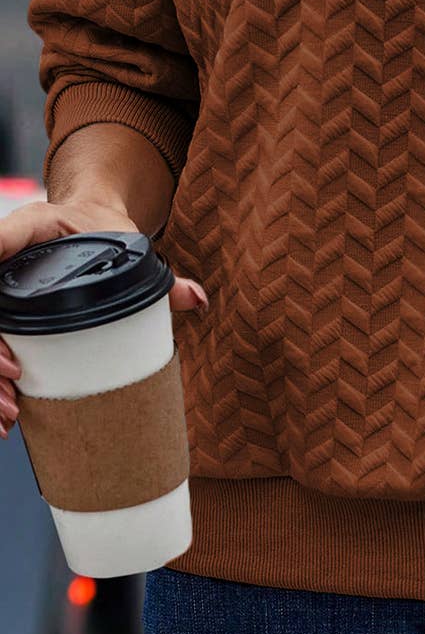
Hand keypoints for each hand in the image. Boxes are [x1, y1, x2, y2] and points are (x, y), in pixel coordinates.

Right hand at [0, 196, 208, 439]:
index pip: (0, 254)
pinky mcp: (10, 312)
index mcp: (25, 236)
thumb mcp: (125, 239)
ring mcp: (5, 292)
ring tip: (11, 414)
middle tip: (15, 393)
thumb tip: (196, 301)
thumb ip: (161, 274)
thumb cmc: (98, 226)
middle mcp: (5, 265)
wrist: (88, 218)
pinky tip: (8, 415)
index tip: (13, 355)